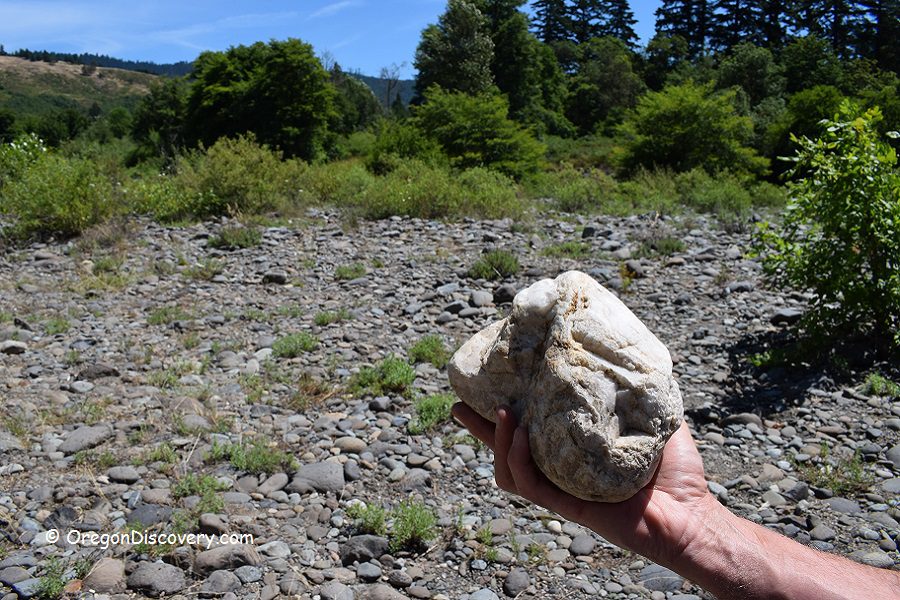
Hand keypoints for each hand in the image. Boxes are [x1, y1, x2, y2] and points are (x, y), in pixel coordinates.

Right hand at [451, 402, 718, 565]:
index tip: (492, 384)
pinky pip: (529, 485)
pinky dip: (518, 459)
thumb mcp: (659, 421)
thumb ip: (643, 396)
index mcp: (575, 453)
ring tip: (502, 412)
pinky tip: (518, 434)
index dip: (508, 412)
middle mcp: (561, 471)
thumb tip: (637, 355)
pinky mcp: (567, 506)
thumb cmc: (679, 476)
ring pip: (509, 470)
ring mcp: (561, 490)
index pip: (533, 431)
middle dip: (479, 428)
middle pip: (507, 450)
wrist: (692, 517)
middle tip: (458, 404)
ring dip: (496, 441)